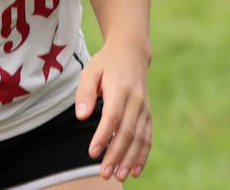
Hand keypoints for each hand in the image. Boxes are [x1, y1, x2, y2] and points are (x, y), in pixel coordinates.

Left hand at [74, 38, 151, 181]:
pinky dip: (143, 155)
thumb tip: (81, 117)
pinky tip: (136, 170)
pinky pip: (148, 137)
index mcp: (121, 88)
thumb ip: (85, 93)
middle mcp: (136, 100)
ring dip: (130, 159)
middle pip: (127, 131)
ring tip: (119, 176)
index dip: (103, 135)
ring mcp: (144, 108)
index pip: (113, 116)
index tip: (93, 153)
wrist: (132, 52)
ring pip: (139, 137)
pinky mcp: (148, 114)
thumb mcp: (91, 71)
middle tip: (104, 174)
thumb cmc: (106, 63)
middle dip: (116, 155)